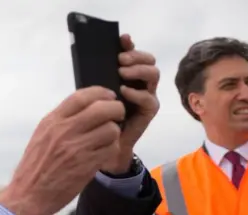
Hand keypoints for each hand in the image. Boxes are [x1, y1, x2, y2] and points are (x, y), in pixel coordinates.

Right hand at [0, 86, 124, 214]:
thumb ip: (61, 120)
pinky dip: (111, 150)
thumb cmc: (35, 167)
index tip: (109, 96)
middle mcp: (65, 131)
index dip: (100, 93)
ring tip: (108, 138)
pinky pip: (110, 149)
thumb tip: (85, 106)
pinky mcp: (87, 165)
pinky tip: (104, 153)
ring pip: (111, 129)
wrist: (29, 195)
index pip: (81, 96)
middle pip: (102, 109)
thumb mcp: (42, 136)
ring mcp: (77, 148)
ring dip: (114, 133)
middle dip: (116, 110)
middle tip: (118, 115)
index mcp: (52, 122)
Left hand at [102, 34, 159, 173]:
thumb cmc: (98, 114)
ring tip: (122, 73)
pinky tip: (124, 91)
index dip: (129, 45)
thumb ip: (99, 76)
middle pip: (149, 60)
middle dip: (136, 56)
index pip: (133, 53)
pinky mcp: (149, 109)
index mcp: (128, 73)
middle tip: (120, 60)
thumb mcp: (96, 91)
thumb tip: (94, 57)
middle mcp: (140, 81)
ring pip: (153, 74)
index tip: (122, 39)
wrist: (104, 142)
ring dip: (138, 70)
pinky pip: (148, 97)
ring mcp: (147, 94)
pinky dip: (136, 93)